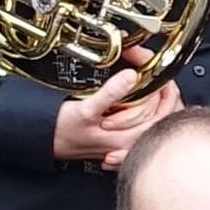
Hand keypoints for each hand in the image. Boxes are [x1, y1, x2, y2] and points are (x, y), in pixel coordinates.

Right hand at [51, 64, 180, 165]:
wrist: (43, 140)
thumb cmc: (61, 131)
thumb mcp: (85, 110)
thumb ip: (111, 94)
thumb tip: (131, 76)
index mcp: (132, 138)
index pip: (166, 110)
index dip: (165, 85)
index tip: (156, 68)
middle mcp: (133, 141)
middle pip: (165, 112)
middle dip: (161, 87)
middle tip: (151, 68)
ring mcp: (128, 139)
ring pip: (155, 115)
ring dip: (153, 94)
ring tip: (144, 76)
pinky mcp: (120, 134)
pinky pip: (142, 118)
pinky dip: (144, 103)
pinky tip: (137, 93)